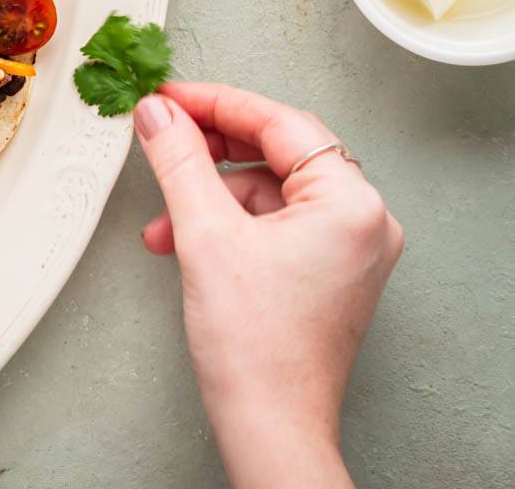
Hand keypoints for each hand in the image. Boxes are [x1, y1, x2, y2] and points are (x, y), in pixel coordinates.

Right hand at [133, 83, 402, 488]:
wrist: (269, 425)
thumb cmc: (254, 346)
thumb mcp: (203, 234)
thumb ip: (178, 161)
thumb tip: (157, 113)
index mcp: (351, 203)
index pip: (279, 123)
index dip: (215, 103)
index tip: (168, 96)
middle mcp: (364, 221)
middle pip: (278, 153)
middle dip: (210, 152)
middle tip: (163, 138)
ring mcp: (350, 248)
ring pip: (270, 190)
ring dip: (211, 198)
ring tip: (166, 225)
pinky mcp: (330, 271)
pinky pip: (276, 223)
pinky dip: (229, 225)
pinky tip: (188, 243)